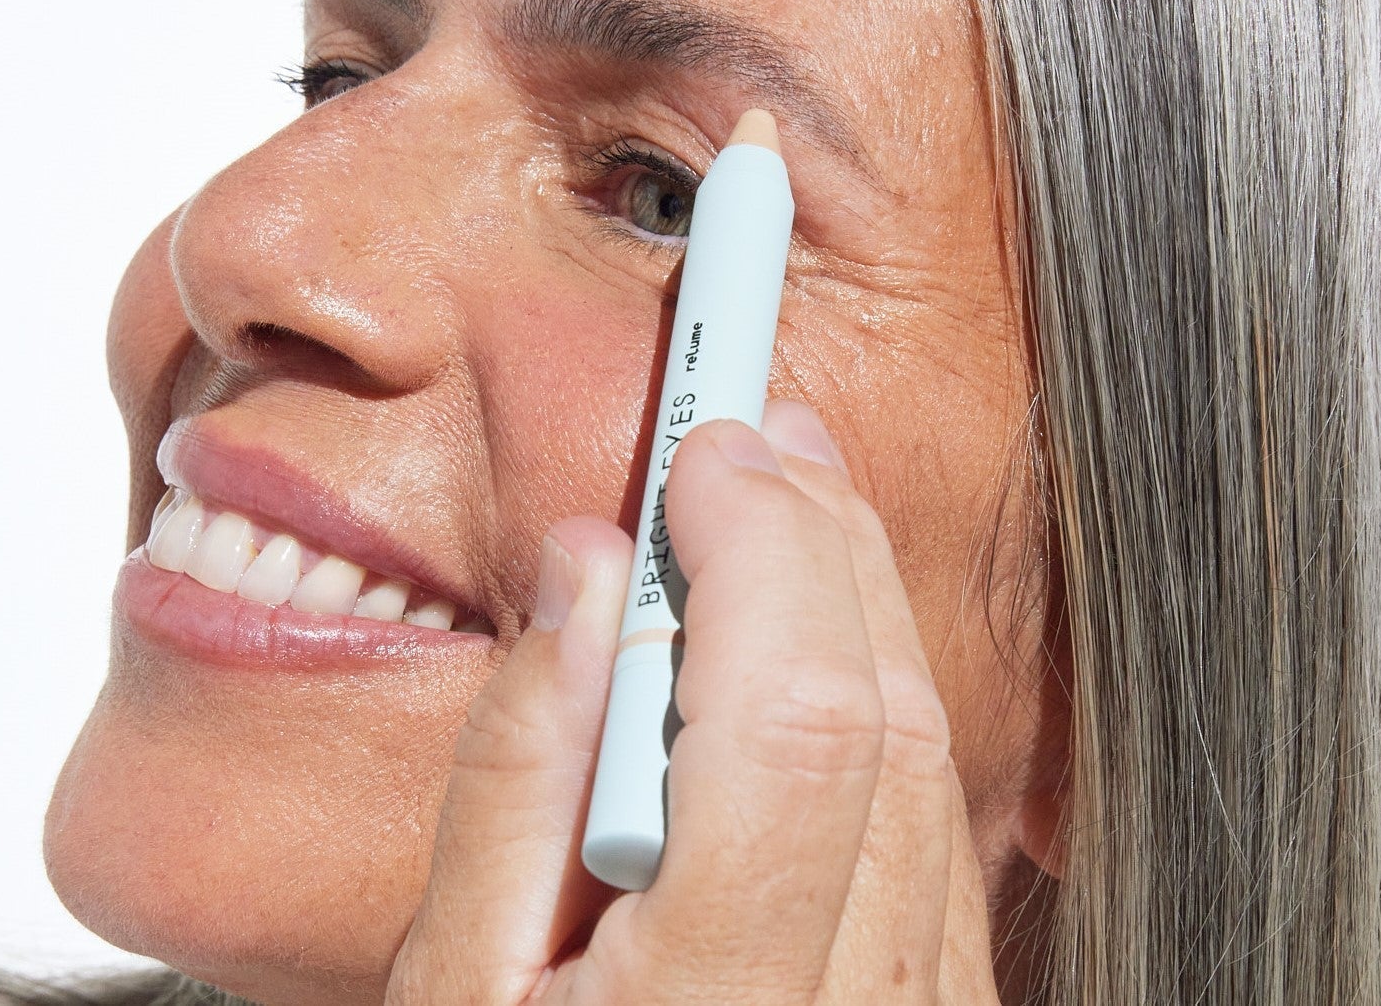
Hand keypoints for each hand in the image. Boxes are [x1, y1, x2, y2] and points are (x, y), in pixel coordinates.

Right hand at [386, 399, 1000, 1003]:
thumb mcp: (444, 995)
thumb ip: (515, 777)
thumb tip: (592, 574)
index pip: (796, 719)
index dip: (764, 548)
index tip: (703, 446)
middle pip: (886, 715)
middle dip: (819, 537)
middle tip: (751, 431)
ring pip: (932, 757)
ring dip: (857, 599)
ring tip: (785, 498)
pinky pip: (935, 824)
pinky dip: (876, 694)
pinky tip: (816, 636)